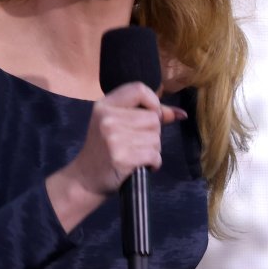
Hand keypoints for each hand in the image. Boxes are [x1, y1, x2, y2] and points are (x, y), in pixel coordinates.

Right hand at [46, 83, 185, 232]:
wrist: (86, 179)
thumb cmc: (105, 150)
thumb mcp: (117, 125)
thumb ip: (148, 114)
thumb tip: (182, 114)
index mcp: (104, 105)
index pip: (140, 89)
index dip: (153, 103)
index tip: (151, 117)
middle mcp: (107, 118)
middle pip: (153, 118)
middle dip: (153, 134)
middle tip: (138, 144)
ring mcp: (113, 138)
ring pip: (155, 138)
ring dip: (153, 150)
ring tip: (137, 155)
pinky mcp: (121, 157)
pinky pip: (154, 155)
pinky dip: (154, 163)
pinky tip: (142, 166)